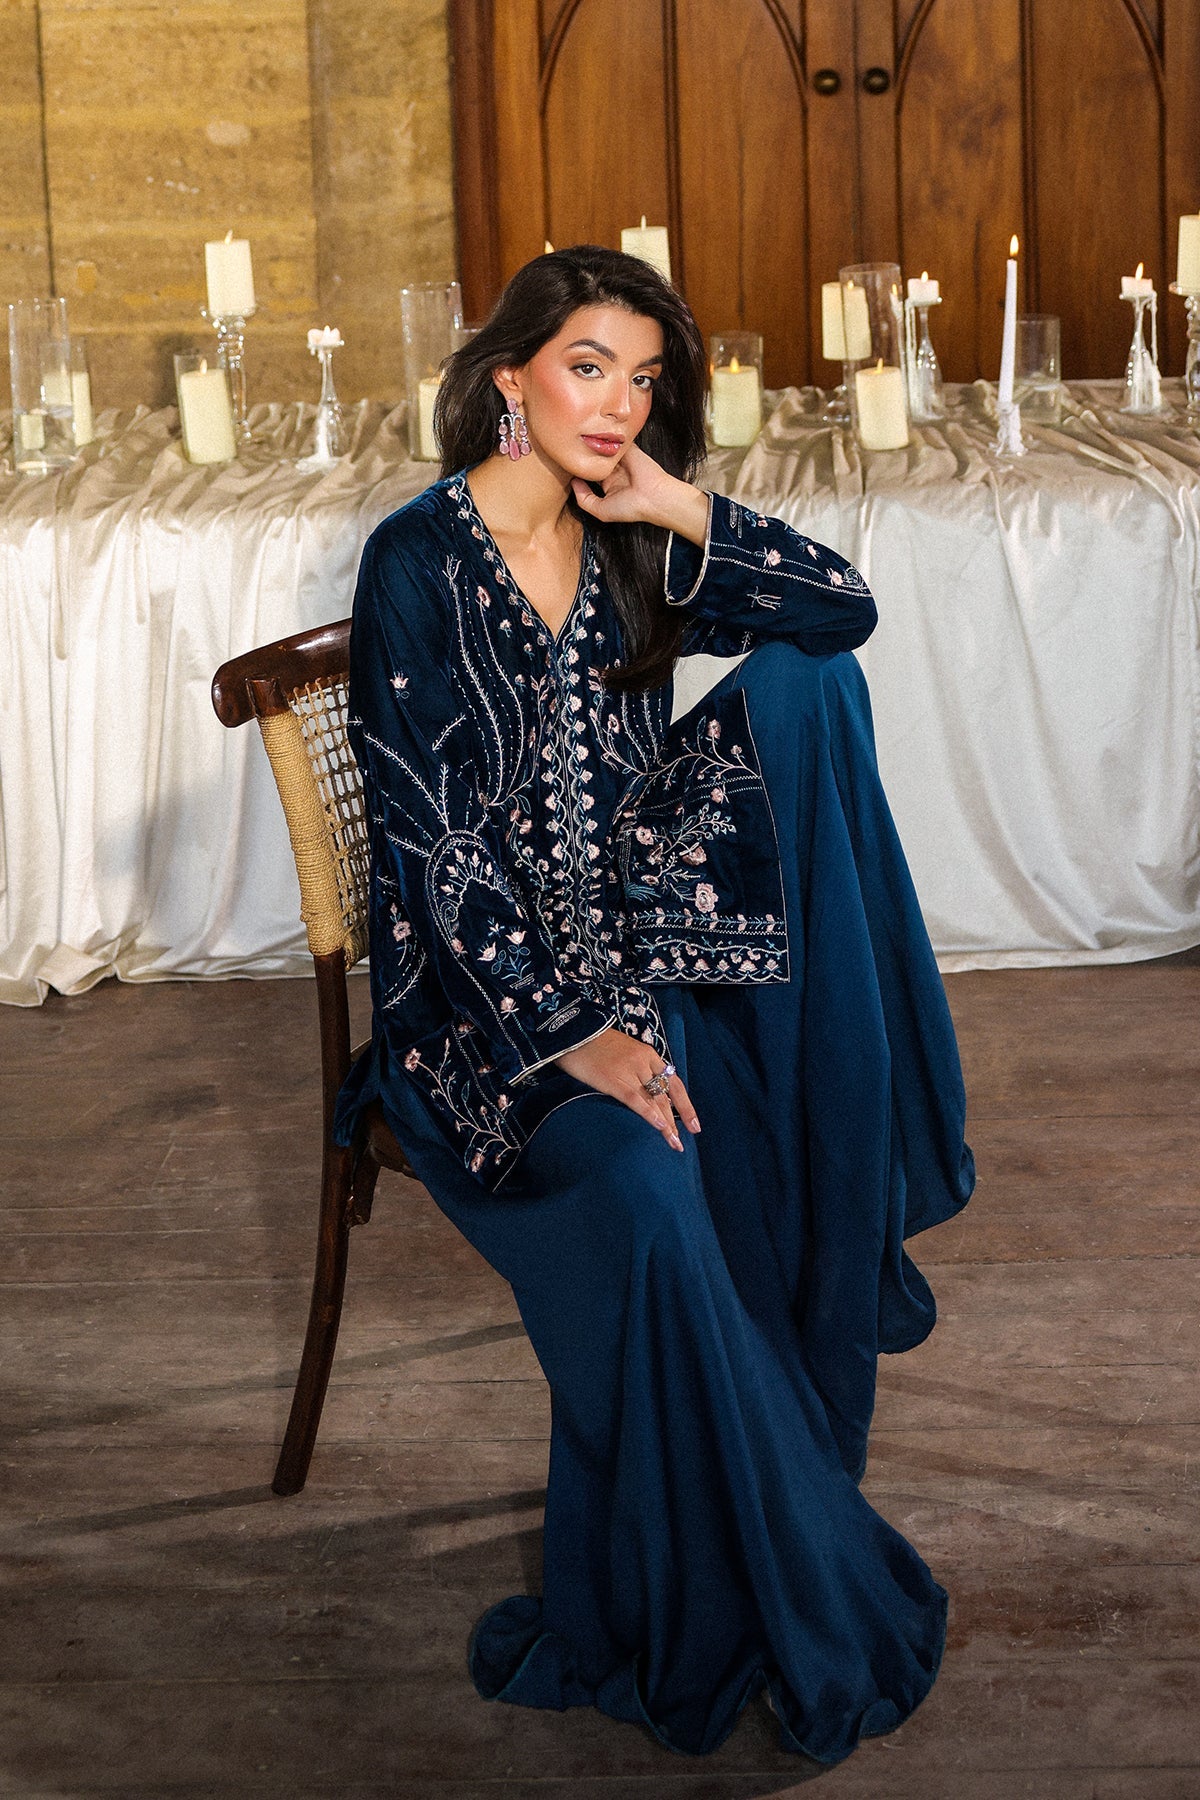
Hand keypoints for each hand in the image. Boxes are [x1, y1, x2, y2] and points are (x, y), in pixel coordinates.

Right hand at [554, 1026, 700, 1151]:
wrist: (573, 1032)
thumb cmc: (595, 1045)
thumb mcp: (624, 1052)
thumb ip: (638, 1070)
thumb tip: (648, 1096)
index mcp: (648, 1054)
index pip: (674, 1083)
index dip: (685, 1106)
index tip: (693, 1125)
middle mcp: (643, 1062)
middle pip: (665, 1096)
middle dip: (676, 1122)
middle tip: (681, 1143)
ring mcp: (630, 1070)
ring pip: (654, 1101)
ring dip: (666, 1125)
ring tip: (674, 1144)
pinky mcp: (614, 1079)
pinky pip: (636, 1100)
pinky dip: (649, 1114)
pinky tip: (659, 1127)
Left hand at [570, 442, 708, 544]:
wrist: (654, 497)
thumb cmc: (629, 507)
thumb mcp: (600, 511)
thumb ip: (584, 499)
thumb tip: (573, 482)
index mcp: (608, 485)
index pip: (589, 473)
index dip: (578, 469)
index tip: (563, 465)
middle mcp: (614, 470)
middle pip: (594, 459)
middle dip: (582, 455)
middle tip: (565, 448)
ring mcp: (621, 459)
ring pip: (602, 448)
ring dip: (591, 444)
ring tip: (573, 438)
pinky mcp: (629, 449)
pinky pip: (614, 439)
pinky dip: (605, 437)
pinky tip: (590, 433)